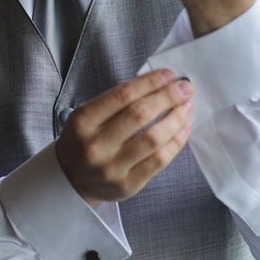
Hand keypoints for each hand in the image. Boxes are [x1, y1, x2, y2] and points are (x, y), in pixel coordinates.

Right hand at [55, 69, 193, 205]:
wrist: (71, 180)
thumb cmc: (85, 140)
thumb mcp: (89, 115)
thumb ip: (118, 101)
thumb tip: (160, 84)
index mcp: (83, 121)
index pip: (123, 95)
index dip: (150, 82)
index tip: (170, 75)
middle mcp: (95, 146)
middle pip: (140, 115)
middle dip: (168, 97)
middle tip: (186, 88)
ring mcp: (112, 168)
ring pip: (153, 139)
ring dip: (176, 119)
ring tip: (187, 107)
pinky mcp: (128, 185)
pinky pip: (160, 160)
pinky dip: (177, 141)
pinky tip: (184, 129)